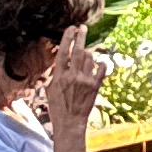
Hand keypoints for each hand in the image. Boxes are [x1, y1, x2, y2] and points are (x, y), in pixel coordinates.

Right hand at [41, 31, 106, 151]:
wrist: (69, 123)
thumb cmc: (57, 108)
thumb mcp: (50, 90)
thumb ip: (55, 76)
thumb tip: (59, 64)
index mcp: (59, 76)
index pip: (63, 52)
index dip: (68, 38)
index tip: (71, 28)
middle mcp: (72, 76)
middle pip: (78, 50)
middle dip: (81, 36)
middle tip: (83, 27)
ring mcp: (84, 81)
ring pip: (90, 58)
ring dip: (89, 53)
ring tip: (86, 53)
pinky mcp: (95, 86)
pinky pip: (101, 69)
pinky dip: (101, 64)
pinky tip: (100, 63)